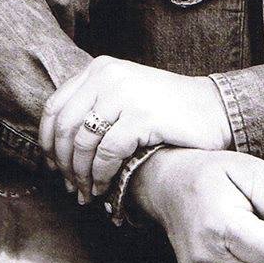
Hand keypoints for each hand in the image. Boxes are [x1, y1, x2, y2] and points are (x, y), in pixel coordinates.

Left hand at [38, 56, 232, 200]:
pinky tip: (106, 187)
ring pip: (83, 143)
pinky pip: (107, 153)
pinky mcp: (141, 115)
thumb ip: (94, 109)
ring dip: (81, 175)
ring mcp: (125, 94)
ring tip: (88, 193)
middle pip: (64, 128)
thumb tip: (57, 149)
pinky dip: (102, 175)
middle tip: (71, 187)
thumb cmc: (168, 110)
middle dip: (64, 164)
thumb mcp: (125, 96)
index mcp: (100, 69)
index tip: (53, 167)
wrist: (215, 109)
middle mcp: (108, 76)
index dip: (48, 142)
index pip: (55, 107)